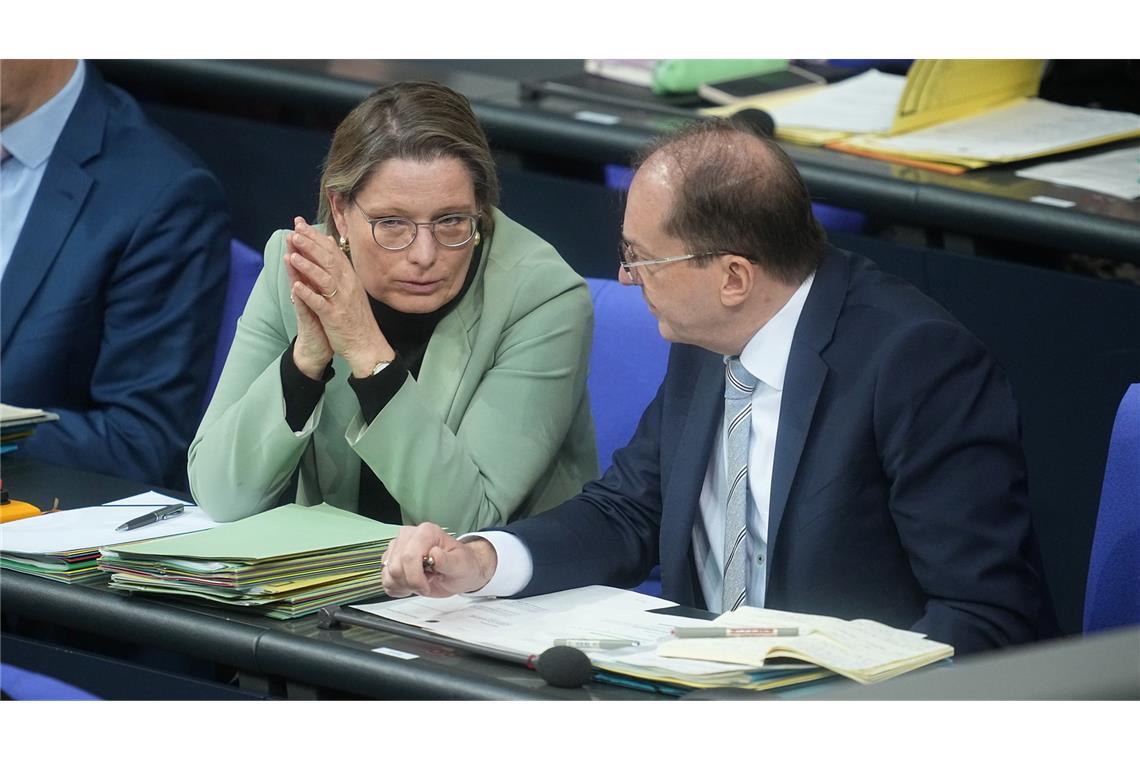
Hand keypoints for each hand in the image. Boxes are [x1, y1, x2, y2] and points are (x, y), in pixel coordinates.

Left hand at [287, 217, 394, 376]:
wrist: (367, 345)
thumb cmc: (356, 317)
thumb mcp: (351, 287)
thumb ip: (339, 265)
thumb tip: (329, 241)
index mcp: (349, 278)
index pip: (331, 252)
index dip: (315, 237)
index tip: (300, 225)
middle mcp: (347, 286)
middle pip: (328, 260)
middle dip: (310, 245)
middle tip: (295, 232)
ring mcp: (341, 301)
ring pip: (324, 278)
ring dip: (308, 265)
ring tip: (292, 254)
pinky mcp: (334, 317)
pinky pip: (320, 303)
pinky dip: (308, 294)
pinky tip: (296, 287)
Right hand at [381, 523, 497, 597]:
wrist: (458, 572)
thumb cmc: (461, 565)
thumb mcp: (460, 565)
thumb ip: (447, 560)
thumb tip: (435, 554)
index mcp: (426, 532)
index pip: (408, 556)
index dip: (415, 577)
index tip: (426, 586)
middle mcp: (408, 536)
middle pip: (396, 567)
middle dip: (411, 583)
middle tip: (427, 583)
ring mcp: (397, 548)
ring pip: (388, 574)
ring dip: (405, 586)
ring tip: (421, 581)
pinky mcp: (391, 561)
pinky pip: (385, 580)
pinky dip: (398, 588)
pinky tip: (411, 585)